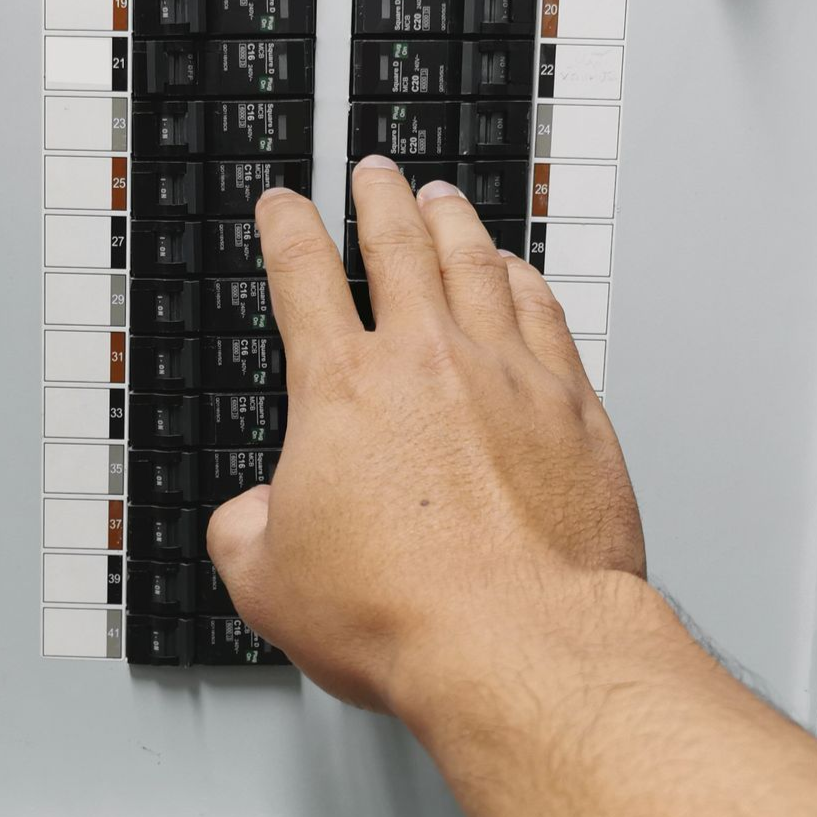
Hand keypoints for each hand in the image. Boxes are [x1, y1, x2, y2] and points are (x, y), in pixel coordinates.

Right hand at [207, 155, 648, 711]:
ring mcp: (507, 375)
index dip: (288, 229)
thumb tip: (253, 518)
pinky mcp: (571, 406)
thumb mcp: (269, 583)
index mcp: (342, 391)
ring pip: (477, 263)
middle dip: (380, 199)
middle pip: (399, 245)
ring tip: (443, 201)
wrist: (516, 642)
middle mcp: (427, 362)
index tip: (285, 207)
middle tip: (376, 174)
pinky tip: (518, 274)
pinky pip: (544, 311)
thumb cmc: (406, 613)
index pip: (303, 277)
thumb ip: (245, 531)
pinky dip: (523, 279)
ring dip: (454, 222)